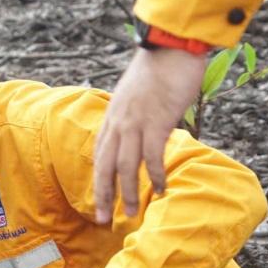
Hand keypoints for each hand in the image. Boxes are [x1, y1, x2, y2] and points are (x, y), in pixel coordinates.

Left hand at [92, 47, 206, 223]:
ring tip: (131, 213)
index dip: (97, 180)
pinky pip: (151, 155)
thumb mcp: (135, 96)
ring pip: (124, 166)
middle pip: (104, 166)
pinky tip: (159, 189)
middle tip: (103, 220)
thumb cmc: (158, 70)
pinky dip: (154, 175)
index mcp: (112, 117)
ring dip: (127, 192)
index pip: (99, 156)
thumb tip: (138, 131)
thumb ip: (132, 116)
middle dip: (102, 195)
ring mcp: (135, 123)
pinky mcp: (156, 121)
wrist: (170, 47)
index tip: (97, 200)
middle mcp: (118, 123)